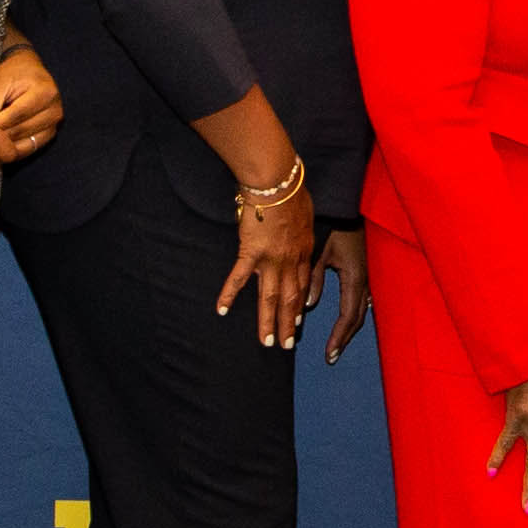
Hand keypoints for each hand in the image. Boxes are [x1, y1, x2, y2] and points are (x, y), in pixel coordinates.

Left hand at [0, 47, 63, 164]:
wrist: (30, 71)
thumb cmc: (14, 74)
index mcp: (45, 93)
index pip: (17, 114)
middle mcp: (55, 110)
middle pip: (21, 130)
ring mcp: (54, 124)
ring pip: (25, 142)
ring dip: (6, 144)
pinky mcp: (50, 133)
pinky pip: (31, 147)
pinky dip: (15, 149)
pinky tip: (1, 145)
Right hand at [210, 169, 324, 350]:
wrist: (277, 183)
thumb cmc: (292, 190)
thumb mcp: (307, 213)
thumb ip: (302, 227)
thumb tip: (298, 228)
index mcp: (304, 251)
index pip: (302, 284)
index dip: (300, 304)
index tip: (299, 320)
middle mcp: (290, 261)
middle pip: (291, 298)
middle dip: (289, 324)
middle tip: (286, 345)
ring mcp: (271, 259)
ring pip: (270, 297)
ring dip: (268, 321)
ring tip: (266, 341)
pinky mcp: (251, 252)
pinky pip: (239, 278)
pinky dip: (229, 295)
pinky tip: (221, 310)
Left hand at [319, 227, 371, 361]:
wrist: (347, 206)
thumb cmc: (332, 225)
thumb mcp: (319, 251)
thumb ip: (313, 278)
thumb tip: (310, 305)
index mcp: (354, 277)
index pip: (347, 316)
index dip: (339, 336)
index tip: (329, 353)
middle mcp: (364, 280)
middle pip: (356, 317)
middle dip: (344, 338)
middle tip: (331, 356)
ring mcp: (367, 276)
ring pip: (360, 310)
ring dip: (348, 328)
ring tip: (337, 344)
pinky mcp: (364, 271)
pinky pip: (361, 299)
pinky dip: (352, 314)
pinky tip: (347, 320)